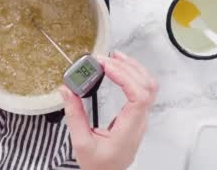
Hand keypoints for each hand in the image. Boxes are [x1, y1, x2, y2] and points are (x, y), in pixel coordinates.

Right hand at [60, 51, 157, 169]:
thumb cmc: (97, 166)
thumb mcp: (81, 142)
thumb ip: (74, 115)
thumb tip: (67, 90)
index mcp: (129, 129)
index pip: (139, 96)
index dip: (125, 76)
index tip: (106, 66)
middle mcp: (139, 121)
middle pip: (147, 86)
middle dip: (128, 67)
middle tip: (105, 59)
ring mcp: (140, 118)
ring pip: (149, 86)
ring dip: (133, 68)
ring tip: (114, 58)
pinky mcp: (136, 115)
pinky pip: (143, 90)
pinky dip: (133, 75)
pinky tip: (120, 69)